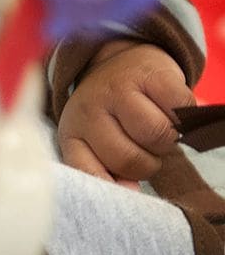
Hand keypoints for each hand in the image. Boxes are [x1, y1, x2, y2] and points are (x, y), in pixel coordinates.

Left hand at [57, 40, 195, 185]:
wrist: (118, 63)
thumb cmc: (109, 116)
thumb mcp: (94, 143)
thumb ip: (107, 171)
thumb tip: (131, 190)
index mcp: (72, 136)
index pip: (88, 172)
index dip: (113, 187)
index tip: (130, 189)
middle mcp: (90, 112)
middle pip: (129, 159)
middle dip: (147, 164)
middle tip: (148, 152)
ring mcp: (118, 90)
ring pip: (156, 135)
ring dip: (167, 142)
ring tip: (159, 135)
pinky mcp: (150, 73)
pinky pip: (179, 107)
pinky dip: (183, 117)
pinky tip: (171, 114)